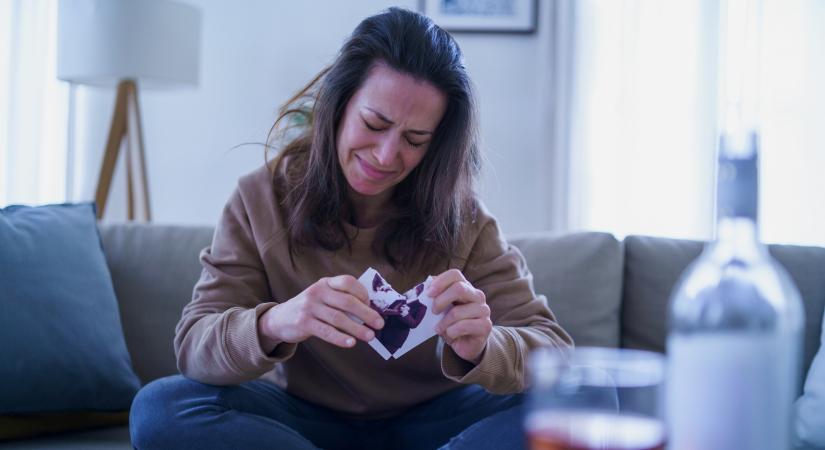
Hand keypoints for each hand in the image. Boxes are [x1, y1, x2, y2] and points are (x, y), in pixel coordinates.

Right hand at [258, 275, 384, 350]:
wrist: (280, 319)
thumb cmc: (311, 309)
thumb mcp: (324, 297)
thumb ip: (342, 300)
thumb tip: (370, 313)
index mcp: (326, 282)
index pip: (348, 282)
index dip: (363, 293)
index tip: (372, 306)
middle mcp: (317, 291)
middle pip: (347, 301)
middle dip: (366, 313)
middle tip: (380, 324)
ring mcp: (309, 307)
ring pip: (338, 318)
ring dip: (357, 328)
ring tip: (370, 336)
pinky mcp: (303, 323)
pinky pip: (326, 331)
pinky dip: (340, 338)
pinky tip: (351, 343)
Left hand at [429, 269, 490, 363]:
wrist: (465, 344)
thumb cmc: (451, 323)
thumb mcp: (441, 309)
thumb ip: (435, 296)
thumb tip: (424, 287)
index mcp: (466, 287)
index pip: (455, 275)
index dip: (440, 282)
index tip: (428, 294)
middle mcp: (477, 296)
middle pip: (459, 288)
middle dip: (440, 301)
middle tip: (433, 312)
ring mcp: (483, 310)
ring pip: (458, 312)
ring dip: (443, 322)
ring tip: (439, 329)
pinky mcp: (485, 326)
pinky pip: (464, 326)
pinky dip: (451, 332)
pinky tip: (450, 334)